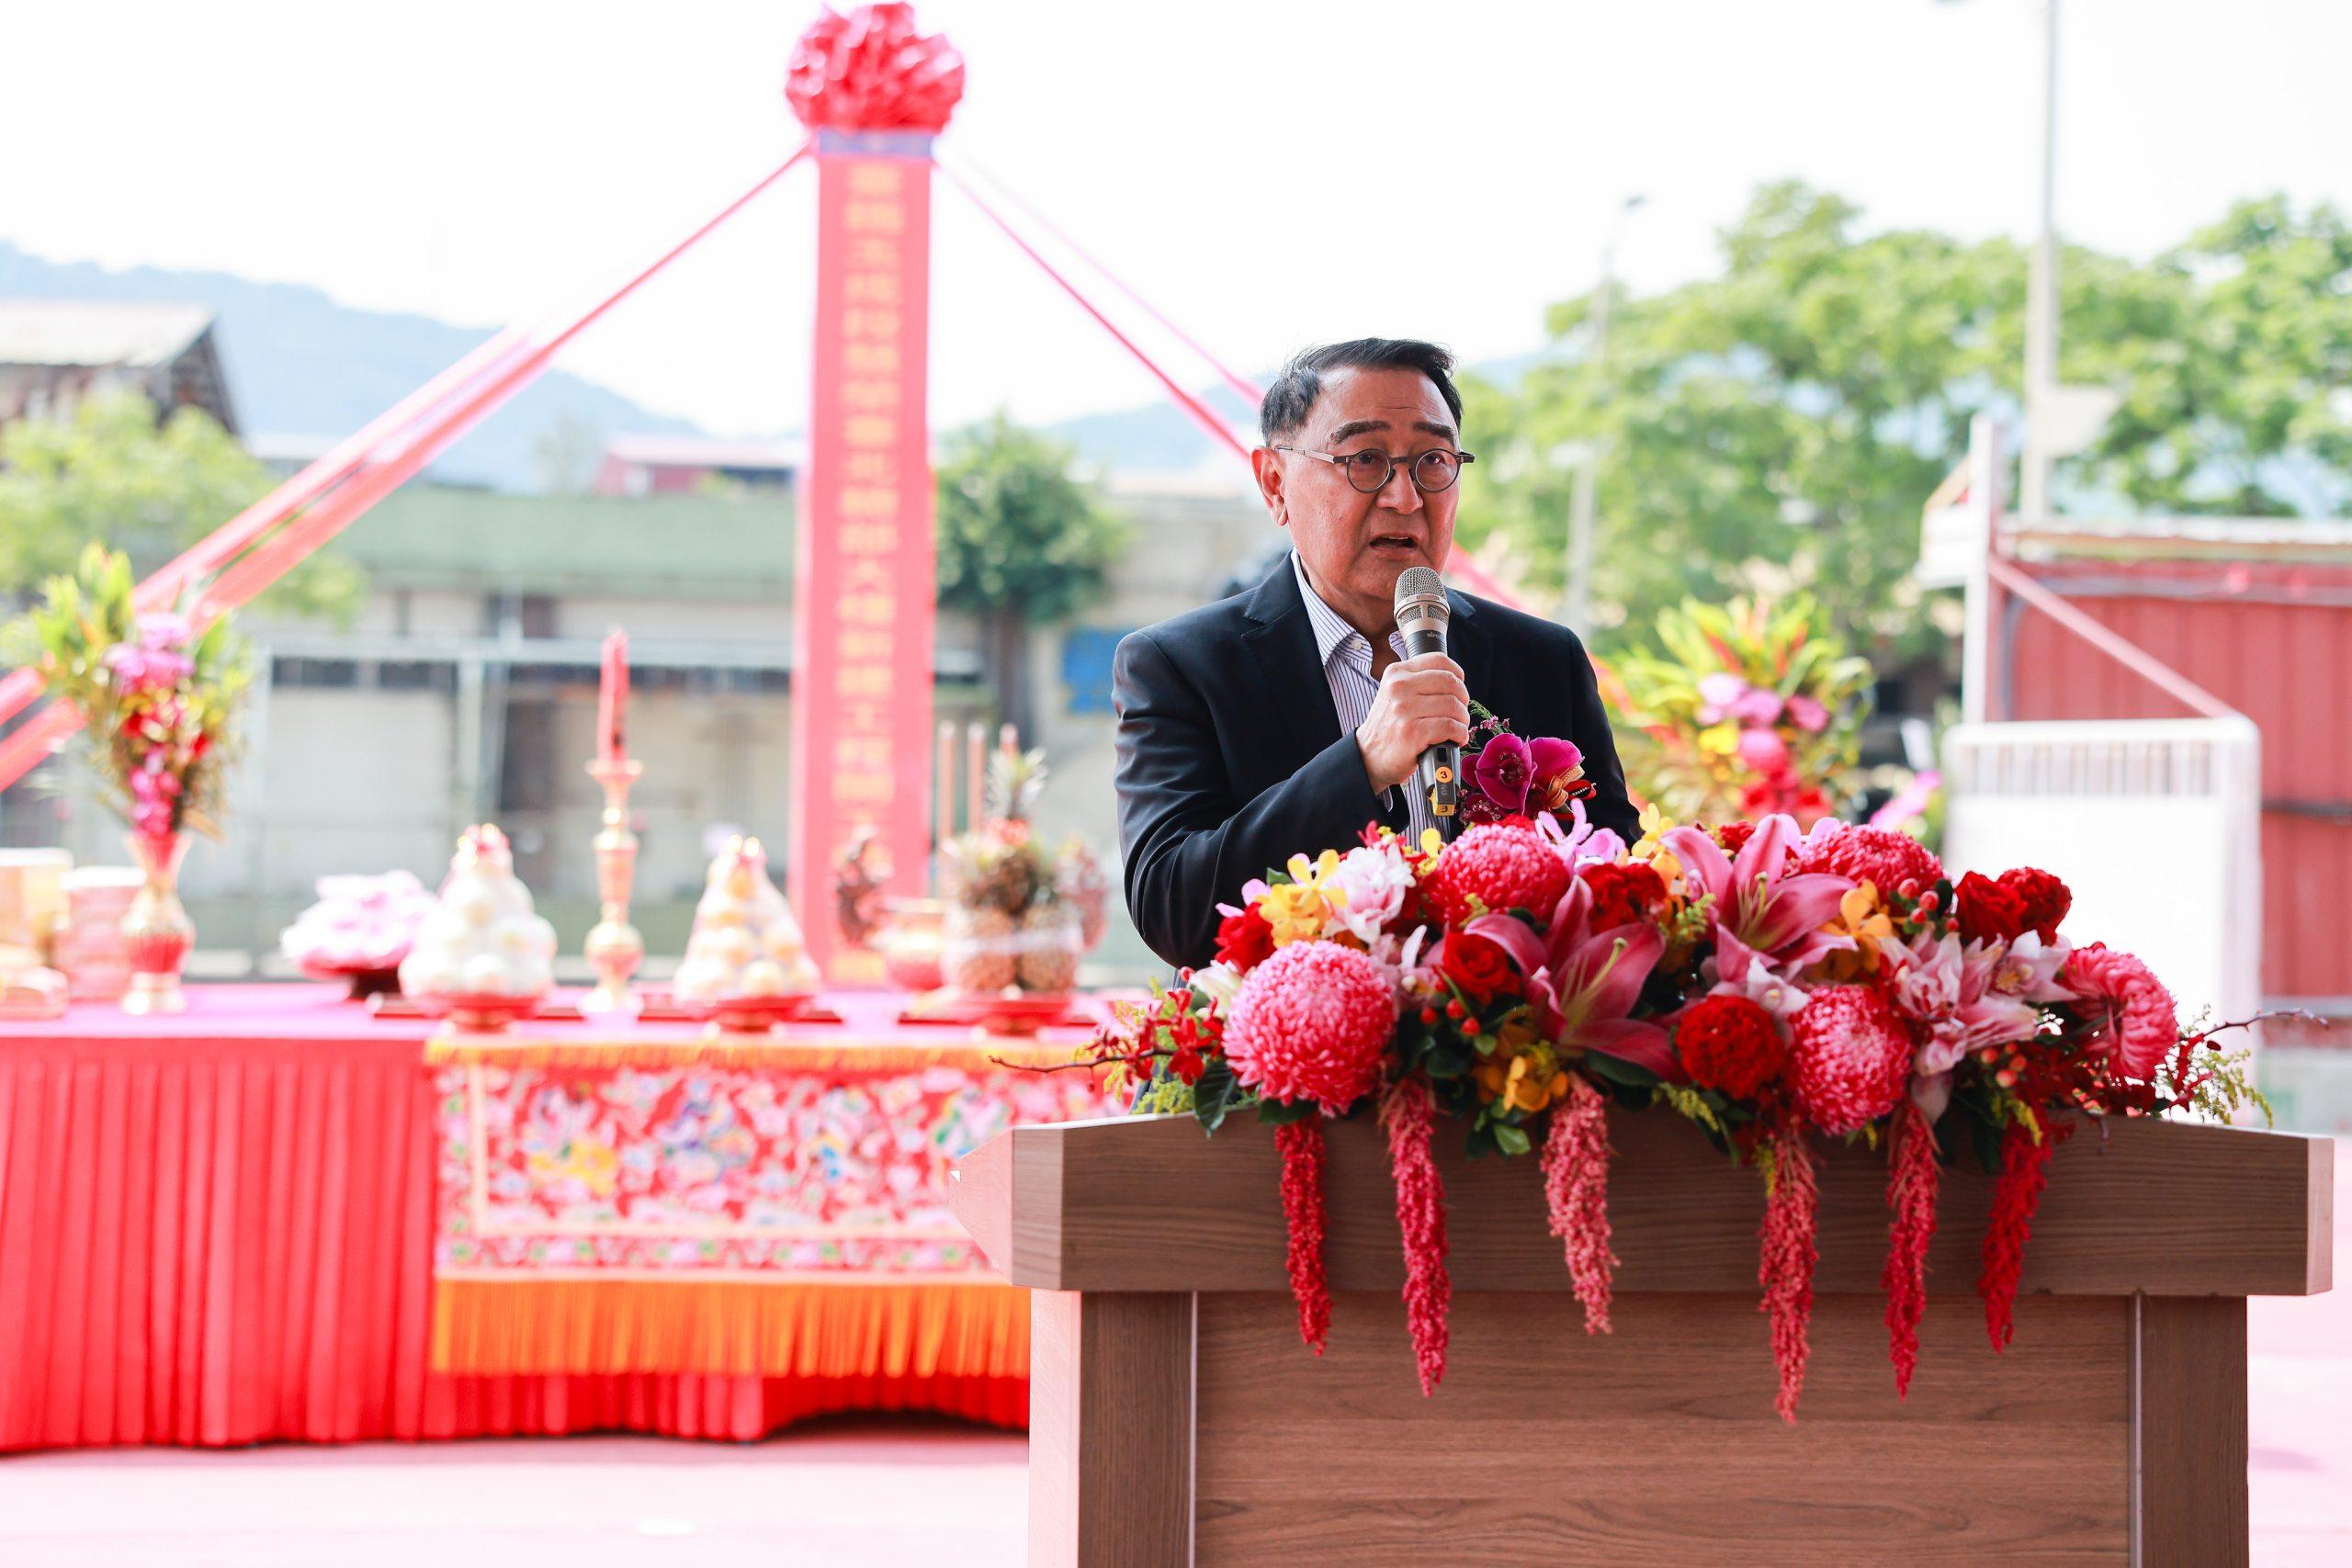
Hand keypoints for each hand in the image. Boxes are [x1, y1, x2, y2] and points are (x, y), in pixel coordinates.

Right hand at [1354, 652, 1469, 793]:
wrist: (1369, 756)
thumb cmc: (1389, 726)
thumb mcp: (1395, 693)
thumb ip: (1418, 682)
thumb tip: (1456, 682)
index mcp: (1396, 673)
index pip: (1439, 660)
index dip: (1457, 675)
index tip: (1458, 689)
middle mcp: (1398, 687)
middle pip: (1451, 682)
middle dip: (1463, 700)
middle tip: (1459, 713)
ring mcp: (1404, 710)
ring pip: (1453, 706)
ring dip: (1463, 720)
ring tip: (1457, 728)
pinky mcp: (1412, 732)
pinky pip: (1450, 726)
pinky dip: (1459, 734)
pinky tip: (1455, 739)